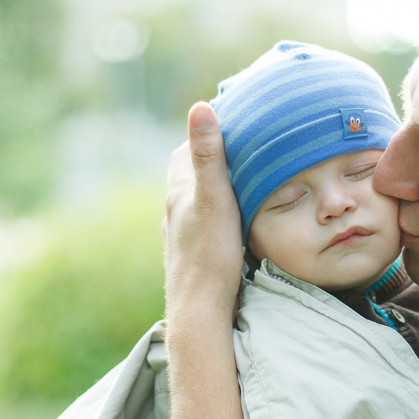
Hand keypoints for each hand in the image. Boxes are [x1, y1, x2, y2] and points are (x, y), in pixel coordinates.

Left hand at [163, 102, 242, 312]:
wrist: (200, 311)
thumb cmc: (209, 256)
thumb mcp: (215, 200)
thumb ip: (208, 156)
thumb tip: (201, 107)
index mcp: (179, 193)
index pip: (185, 152)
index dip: (205, 135)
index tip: (230, 124)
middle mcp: (175, 212)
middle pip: (191, 176)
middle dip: (212, 162)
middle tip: (243, 151)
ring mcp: (182, 235)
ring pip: (198, 203)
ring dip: (216, 190)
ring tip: (244, 182)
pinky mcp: (192, 255)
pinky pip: (205, 224)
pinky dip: (219, 214)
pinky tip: (235, 222)